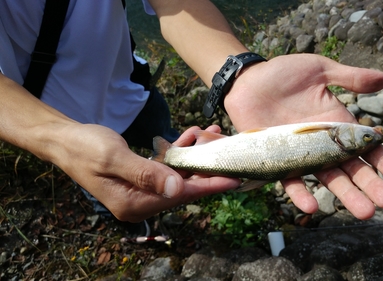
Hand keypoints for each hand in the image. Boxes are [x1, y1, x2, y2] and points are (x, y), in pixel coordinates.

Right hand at [57, 124, 239, 221]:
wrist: (64, 140)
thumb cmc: (85, 147)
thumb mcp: (114, 158)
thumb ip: (146, 174)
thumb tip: (177, 189)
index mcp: (134, 204)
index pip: (180, 196)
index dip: (208, 187)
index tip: (234, 179)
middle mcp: (140, 202)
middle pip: (184, 188)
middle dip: (206, 168)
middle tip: (227, 148)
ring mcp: (141, 191)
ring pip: (178, 176)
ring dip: (195, 155)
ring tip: (212, 134)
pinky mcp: (141, 178)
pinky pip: (167, 167)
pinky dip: (180, 152)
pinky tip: (192, 135)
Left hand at [225, 54, 382, 218]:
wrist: (248, 80)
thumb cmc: (284, 74)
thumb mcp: (320, 70)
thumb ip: (349, 77)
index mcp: (337, 123)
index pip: (365, 145)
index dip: (382, 159)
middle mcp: (323, 144)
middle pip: (351, 168)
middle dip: (370, 184)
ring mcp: (301, 154)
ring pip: (328, 179)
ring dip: (345, 195)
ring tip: (364, 212)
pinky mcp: (277, 160)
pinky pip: (290, 180)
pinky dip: (300, 194)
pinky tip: (311, 207)